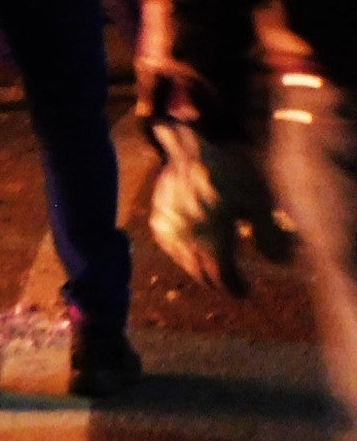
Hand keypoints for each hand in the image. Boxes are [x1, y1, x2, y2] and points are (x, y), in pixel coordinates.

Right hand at [147, 119, 293, 297]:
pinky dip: (182, 254)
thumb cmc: (230, 174)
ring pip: (184, 262)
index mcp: (213, 238)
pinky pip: (170, 248)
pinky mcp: (158, 220)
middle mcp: (188, 239)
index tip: (245, 292)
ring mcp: (170, 231)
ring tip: (212, 270)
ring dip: (199, 270)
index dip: (235, 287)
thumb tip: (282, 263)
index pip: (222, 276)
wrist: (191, 148)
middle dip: (217, 281)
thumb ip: (270, 235)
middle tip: (229, 283)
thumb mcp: (258, 202)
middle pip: (202, 273)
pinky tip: (192, 252)